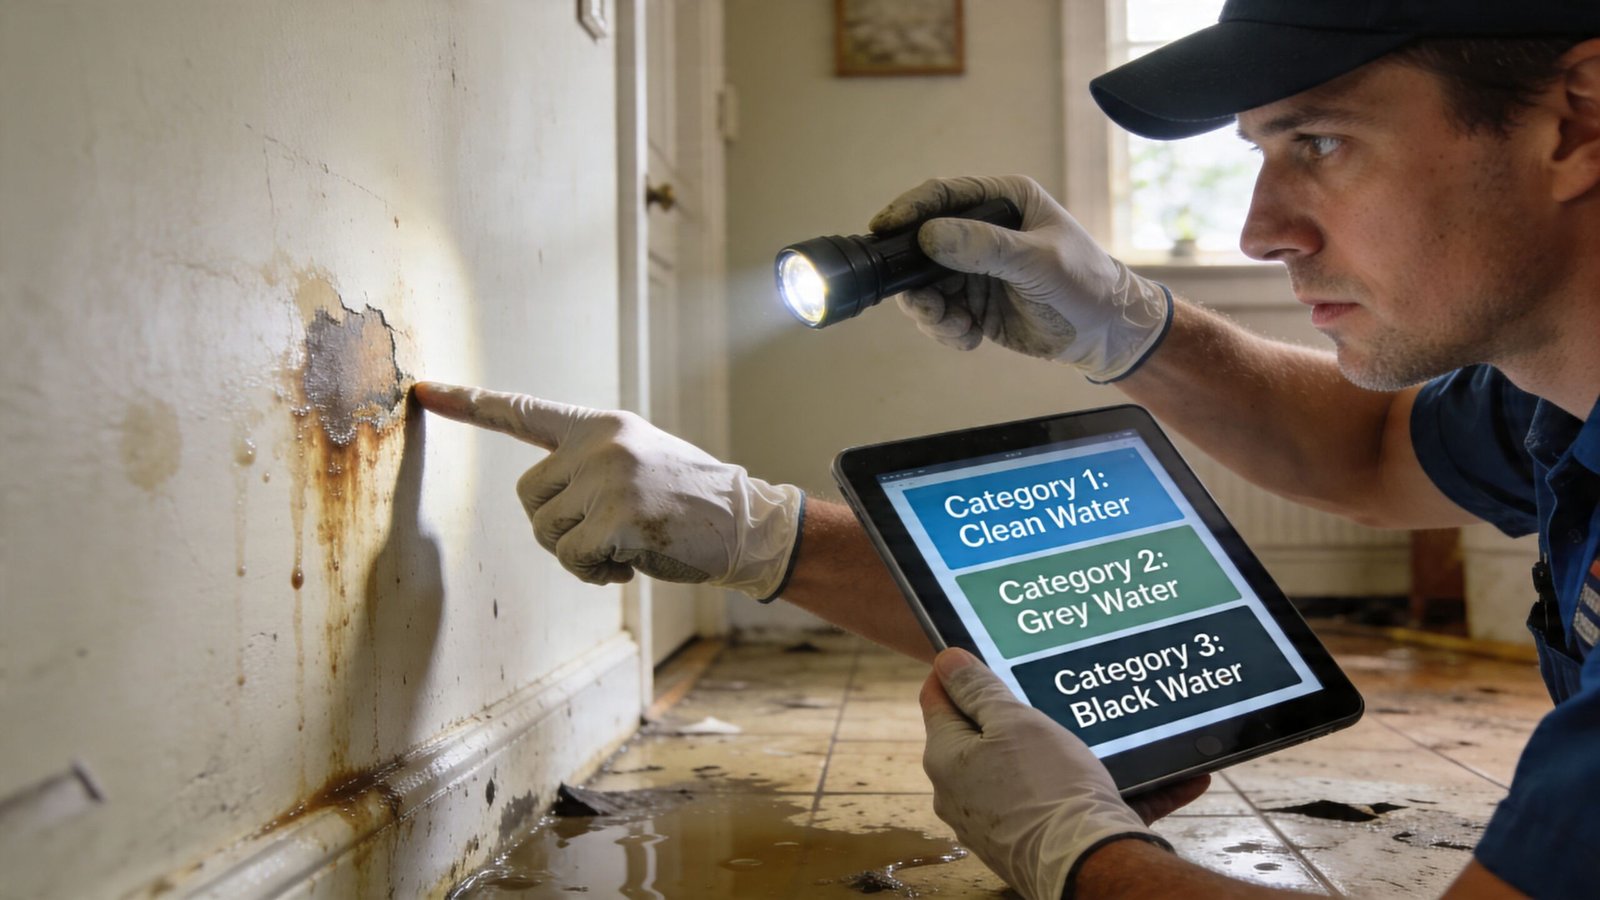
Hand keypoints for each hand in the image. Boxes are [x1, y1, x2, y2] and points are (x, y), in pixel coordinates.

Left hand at [413, 382, 804, 599]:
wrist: (743, 523)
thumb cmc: (688, 501)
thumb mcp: (637, 461)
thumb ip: (588, 466)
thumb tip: (543, 506)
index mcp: (600, 425)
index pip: (524, 412)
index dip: (470, 403)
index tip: (423, 390)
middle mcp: (600, 444)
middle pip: (528, 497)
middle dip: (558, 527)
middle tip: (605, 535)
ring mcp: (608, 478)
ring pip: (546, 532)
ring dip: (578, 554)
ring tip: (624, 547)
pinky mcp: (618, 517)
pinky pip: (572, 559)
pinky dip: (594, 573)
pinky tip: (630, 565)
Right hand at [870, 175, 1171, 381]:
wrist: (1105, 333)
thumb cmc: (1085, 284)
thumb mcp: (1038, 262)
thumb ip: (985, 247)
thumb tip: (929, 236)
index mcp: (1003, 202)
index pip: (944, 196)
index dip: (909, 210)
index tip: (883, 228)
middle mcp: (983, 231)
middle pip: (922, 245)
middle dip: (915, 279)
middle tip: (925, 305)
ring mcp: (973, 268)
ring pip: (924, 285)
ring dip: (931, 311)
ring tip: (957, 326)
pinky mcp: (972, 302)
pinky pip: (938, 313)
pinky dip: (946, 329)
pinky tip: (970, 337)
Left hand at [920, 648, 1180, 899]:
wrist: (1088, 865)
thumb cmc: (1047, 787)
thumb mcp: (1013, 723)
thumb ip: (978, 690)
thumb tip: (945, 660)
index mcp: (947, 758)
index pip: (937, 700)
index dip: (955, 672)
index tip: (979, 652)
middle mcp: (961, 793)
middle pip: (980, 736)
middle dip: (1011, 711)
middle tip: (1043, 685)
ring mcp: (995, 821)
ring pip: (1026, 770)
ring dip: (1059, 749)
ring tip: (1099, 725)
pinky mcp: (1031, 843)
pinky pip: (1063, 804)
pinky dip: (1100, 787)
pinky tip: (1160, 776)